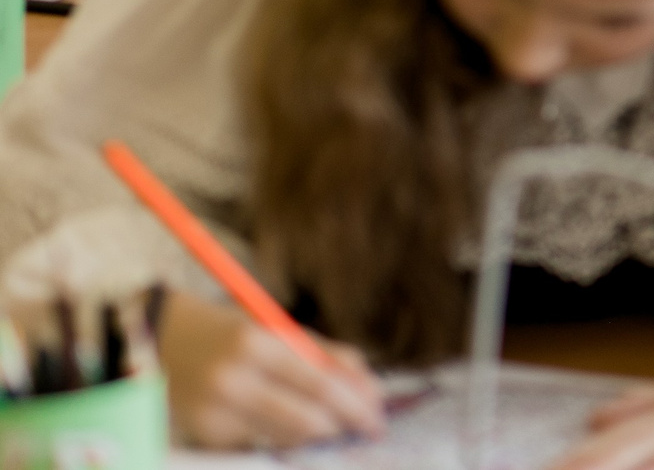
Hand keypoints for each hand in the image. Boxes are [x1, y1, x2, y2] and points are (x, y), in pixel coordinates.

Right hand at [160, 292, 383, 450]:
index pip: (319, 385)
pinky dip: (282, 436)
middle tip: (369, 427)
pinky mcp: (205, 437)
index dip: (355, 405)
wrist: (155, 342)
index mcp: (255, 345)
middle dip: (344, 426)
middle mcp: (232, 382)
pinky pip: (260, 443)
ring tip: (334, 421)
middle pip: (305, 420)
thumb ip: (324, 356)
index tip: (378, 416)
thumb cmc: (227, 332)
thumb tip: (370, 388)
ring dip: (319, 433)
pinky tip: (286, 422)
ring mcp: (214, 414)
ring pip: (286, 438)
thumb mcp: (275, 330)